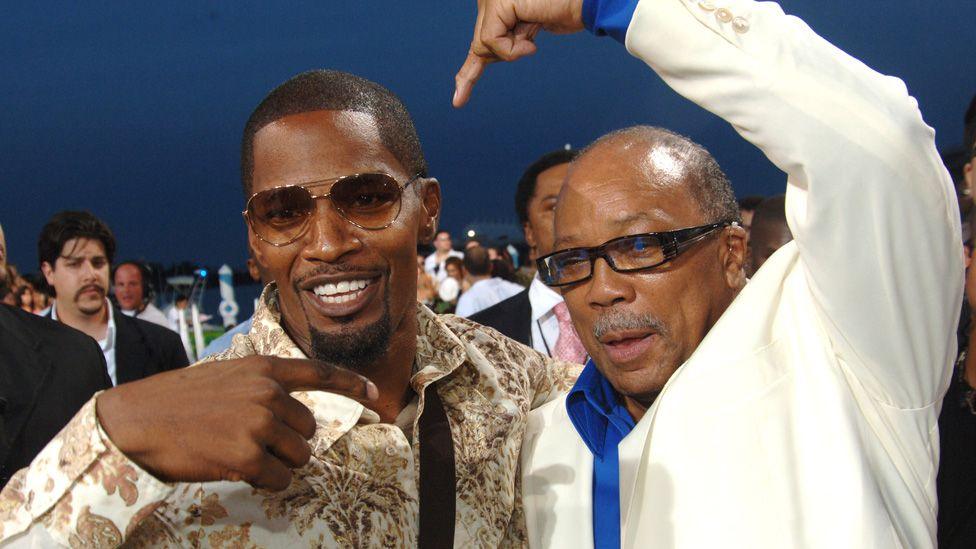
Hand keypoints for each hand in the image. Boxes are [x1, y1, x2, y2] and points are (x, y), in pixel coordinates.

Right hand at [96, 356, 377, 490]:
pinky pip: (279, 479)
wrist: (138, 420)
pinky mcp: (248, 456)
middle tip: (253, 443)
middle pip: (308, 430)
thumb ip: (259, 387)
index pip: (318, 372)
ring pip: (298, 456)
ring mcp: (259, 424)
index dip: (351, 384)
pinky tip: (238, 471)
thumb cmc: (177, 401)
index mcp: (263, 369)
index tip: (375, 395)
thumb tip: (288, 412)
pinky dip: (265, 482)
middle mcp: (268, 393)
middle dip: (289, 443)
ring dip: (277, 464)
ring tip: (242, 455)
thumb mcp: (224, 377)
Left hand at [453, 0, 584, 107]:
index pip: (479, 41)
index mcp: (497, 3)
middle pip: (480, 46)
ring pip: (484, 46)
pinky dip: (511, 48)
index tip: (458, 101)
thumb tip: (487, 56)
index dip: (468, 73)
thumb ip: (507, 41)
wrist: (585, 2)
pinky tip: (531, 35)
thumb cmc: (564, 12)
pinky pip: (491, 42)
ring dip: (514, 48)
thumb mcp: (527, 32)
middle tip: (531, 30)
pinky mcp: (497, 3)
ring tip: (535, 28)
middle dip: (503, 54)